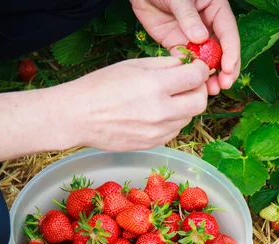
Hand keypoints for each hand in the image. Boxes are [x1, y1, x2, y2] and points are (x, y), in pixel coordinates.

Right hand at [65, 56, 209, 151]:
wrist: (78, 116)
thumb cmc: (101, 86)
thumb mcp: (134, 65)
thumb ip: (165, 64)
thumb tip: (187, 64)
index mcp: (156, 86)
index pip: (196, 77)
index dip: (200, 70)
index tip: (195, 68)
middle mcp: (161, 112)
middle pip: (199, 102)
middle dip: (198, 90)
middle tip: (188, 84)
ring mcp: (157, 132)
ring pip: (188, 118)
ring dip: (184, 106)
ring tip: (167, 98)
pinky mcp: (152, 144)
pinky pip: (174, 131)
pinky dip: (172, 121)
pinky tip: (156, 113)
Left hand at [131, 0, 239, 94]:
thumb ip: (189, 17)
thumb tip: (200, 38)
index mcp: (216, 9)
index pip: (228, 33)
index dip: (231, 53)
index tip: (229, 69)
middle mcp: (208, 25)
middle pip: (221, 51)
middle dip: (224, 70)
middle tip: (223, 85)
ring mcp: (192, 36)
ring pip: (205, 60)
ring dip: (208, 76)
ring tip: (210, 90)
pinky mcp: (177, 44)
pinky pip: (186, 61)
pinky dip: (190, 73)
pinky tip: (192, 84)